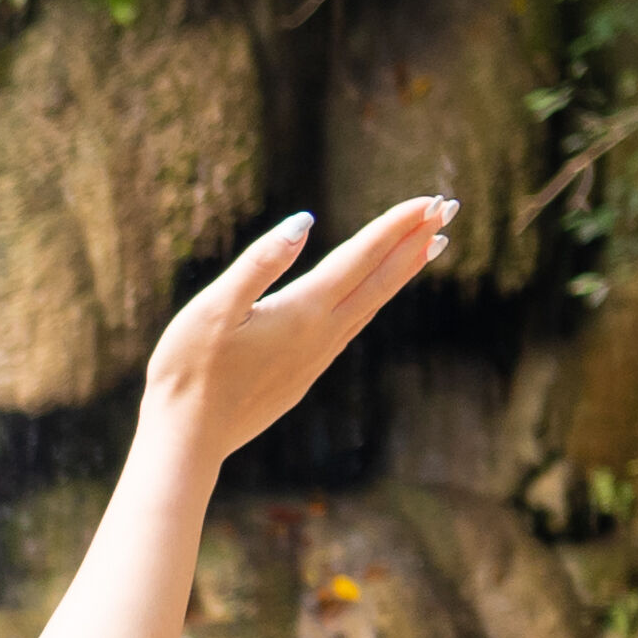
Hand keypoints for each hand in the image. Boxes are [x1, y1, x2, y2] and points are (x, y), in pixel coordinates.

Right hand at [142, 195, 454, 462]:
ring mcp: (317, 357)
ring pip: (373, 304)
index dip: (396, 225)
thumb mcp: (211, 308)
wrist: (188, 438)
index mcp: (303, 310)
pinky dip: (375, 301)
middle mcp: (322, 333)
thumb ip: (258, 263)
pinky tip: (373, 297)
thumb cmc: (189, 371)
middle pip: (381, 279)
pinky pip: (354, 327)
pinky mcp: (304, 376)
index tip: (431, 199)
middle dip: (416, 241)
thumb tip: (303, 222)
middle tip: (449, 208)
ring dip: (403, 271)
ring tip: (430, 247)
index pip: (361, 257)